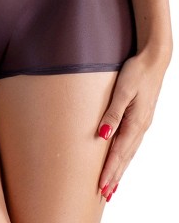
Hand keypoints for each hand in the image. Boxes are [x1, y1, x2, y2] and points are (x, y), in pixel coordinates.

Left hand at [97, 48, 170, 201]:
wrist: (153, 60)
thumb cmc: (136, 73)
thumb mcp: (122, 92)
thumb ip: (112, 114)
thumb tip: (102, 136)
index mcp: (135, 122)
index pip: (119, 152)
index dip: (109, 170)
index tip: (101, 186)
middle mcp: (140, 127)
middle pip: (125, 157)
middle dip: (114, 176)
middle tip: (104, 194)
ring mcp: (142, 123)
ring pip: (129, 152)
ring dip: (120, 169)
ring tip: (112, 184)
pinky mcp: (141, 118)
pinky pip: (132, 143)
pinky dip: (126, 156)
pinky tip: (122, 159)